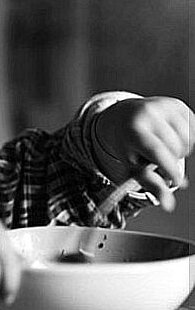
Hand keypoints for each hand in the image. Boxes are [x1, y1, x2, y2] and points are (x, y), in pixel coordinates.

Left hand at [95, 96, 194, 211]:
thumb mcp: (132, 165)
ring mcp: (163, 106)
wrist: (122, 117)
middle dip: (172, 160)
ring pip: (188, 139)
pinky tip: (171, 138)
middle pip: (175, 148)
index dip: (170, 168)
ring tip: (164, 149)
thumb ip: (150, 184)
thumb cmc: (128, 147)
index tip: (178, 182)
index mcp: (132, 131)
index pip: (157, 151)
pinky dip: (187, 139)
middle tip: (160, 162)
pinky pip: (193, 129)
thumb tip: (168, 206)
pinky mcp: (175, 103)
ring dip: (181, 150)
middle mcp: (147, 114)